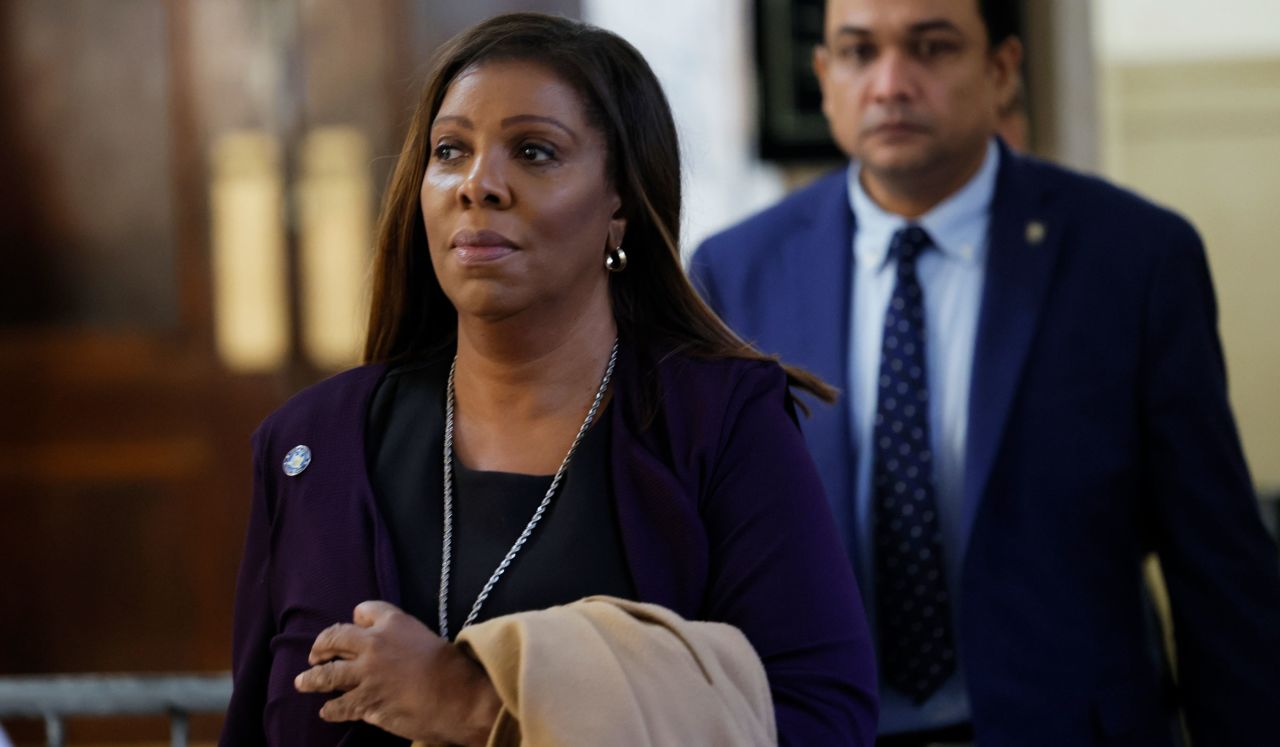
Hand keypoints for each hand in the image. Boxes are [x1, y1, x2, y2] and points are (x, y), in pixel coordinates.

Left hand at [294, 600, 499, 745]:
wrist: (458, 697)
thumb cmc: (451, 668)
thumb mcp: (426, 637)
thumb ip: (403, 637)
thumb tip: (389, 647)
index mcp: (392, 622)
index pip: (363, 611)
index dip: (356, 619)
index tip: (353, 627)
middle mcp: (373, 644)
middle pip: (334, 638)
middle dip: (321, 646)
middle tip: (315, 655)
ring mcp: (365, 675)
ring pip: (326, 675)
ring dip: (312, 679)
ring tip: (303, 682)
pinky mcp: (365, 702)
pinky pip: (338, 706)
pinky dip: (331, 709)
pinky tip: (327, 711)